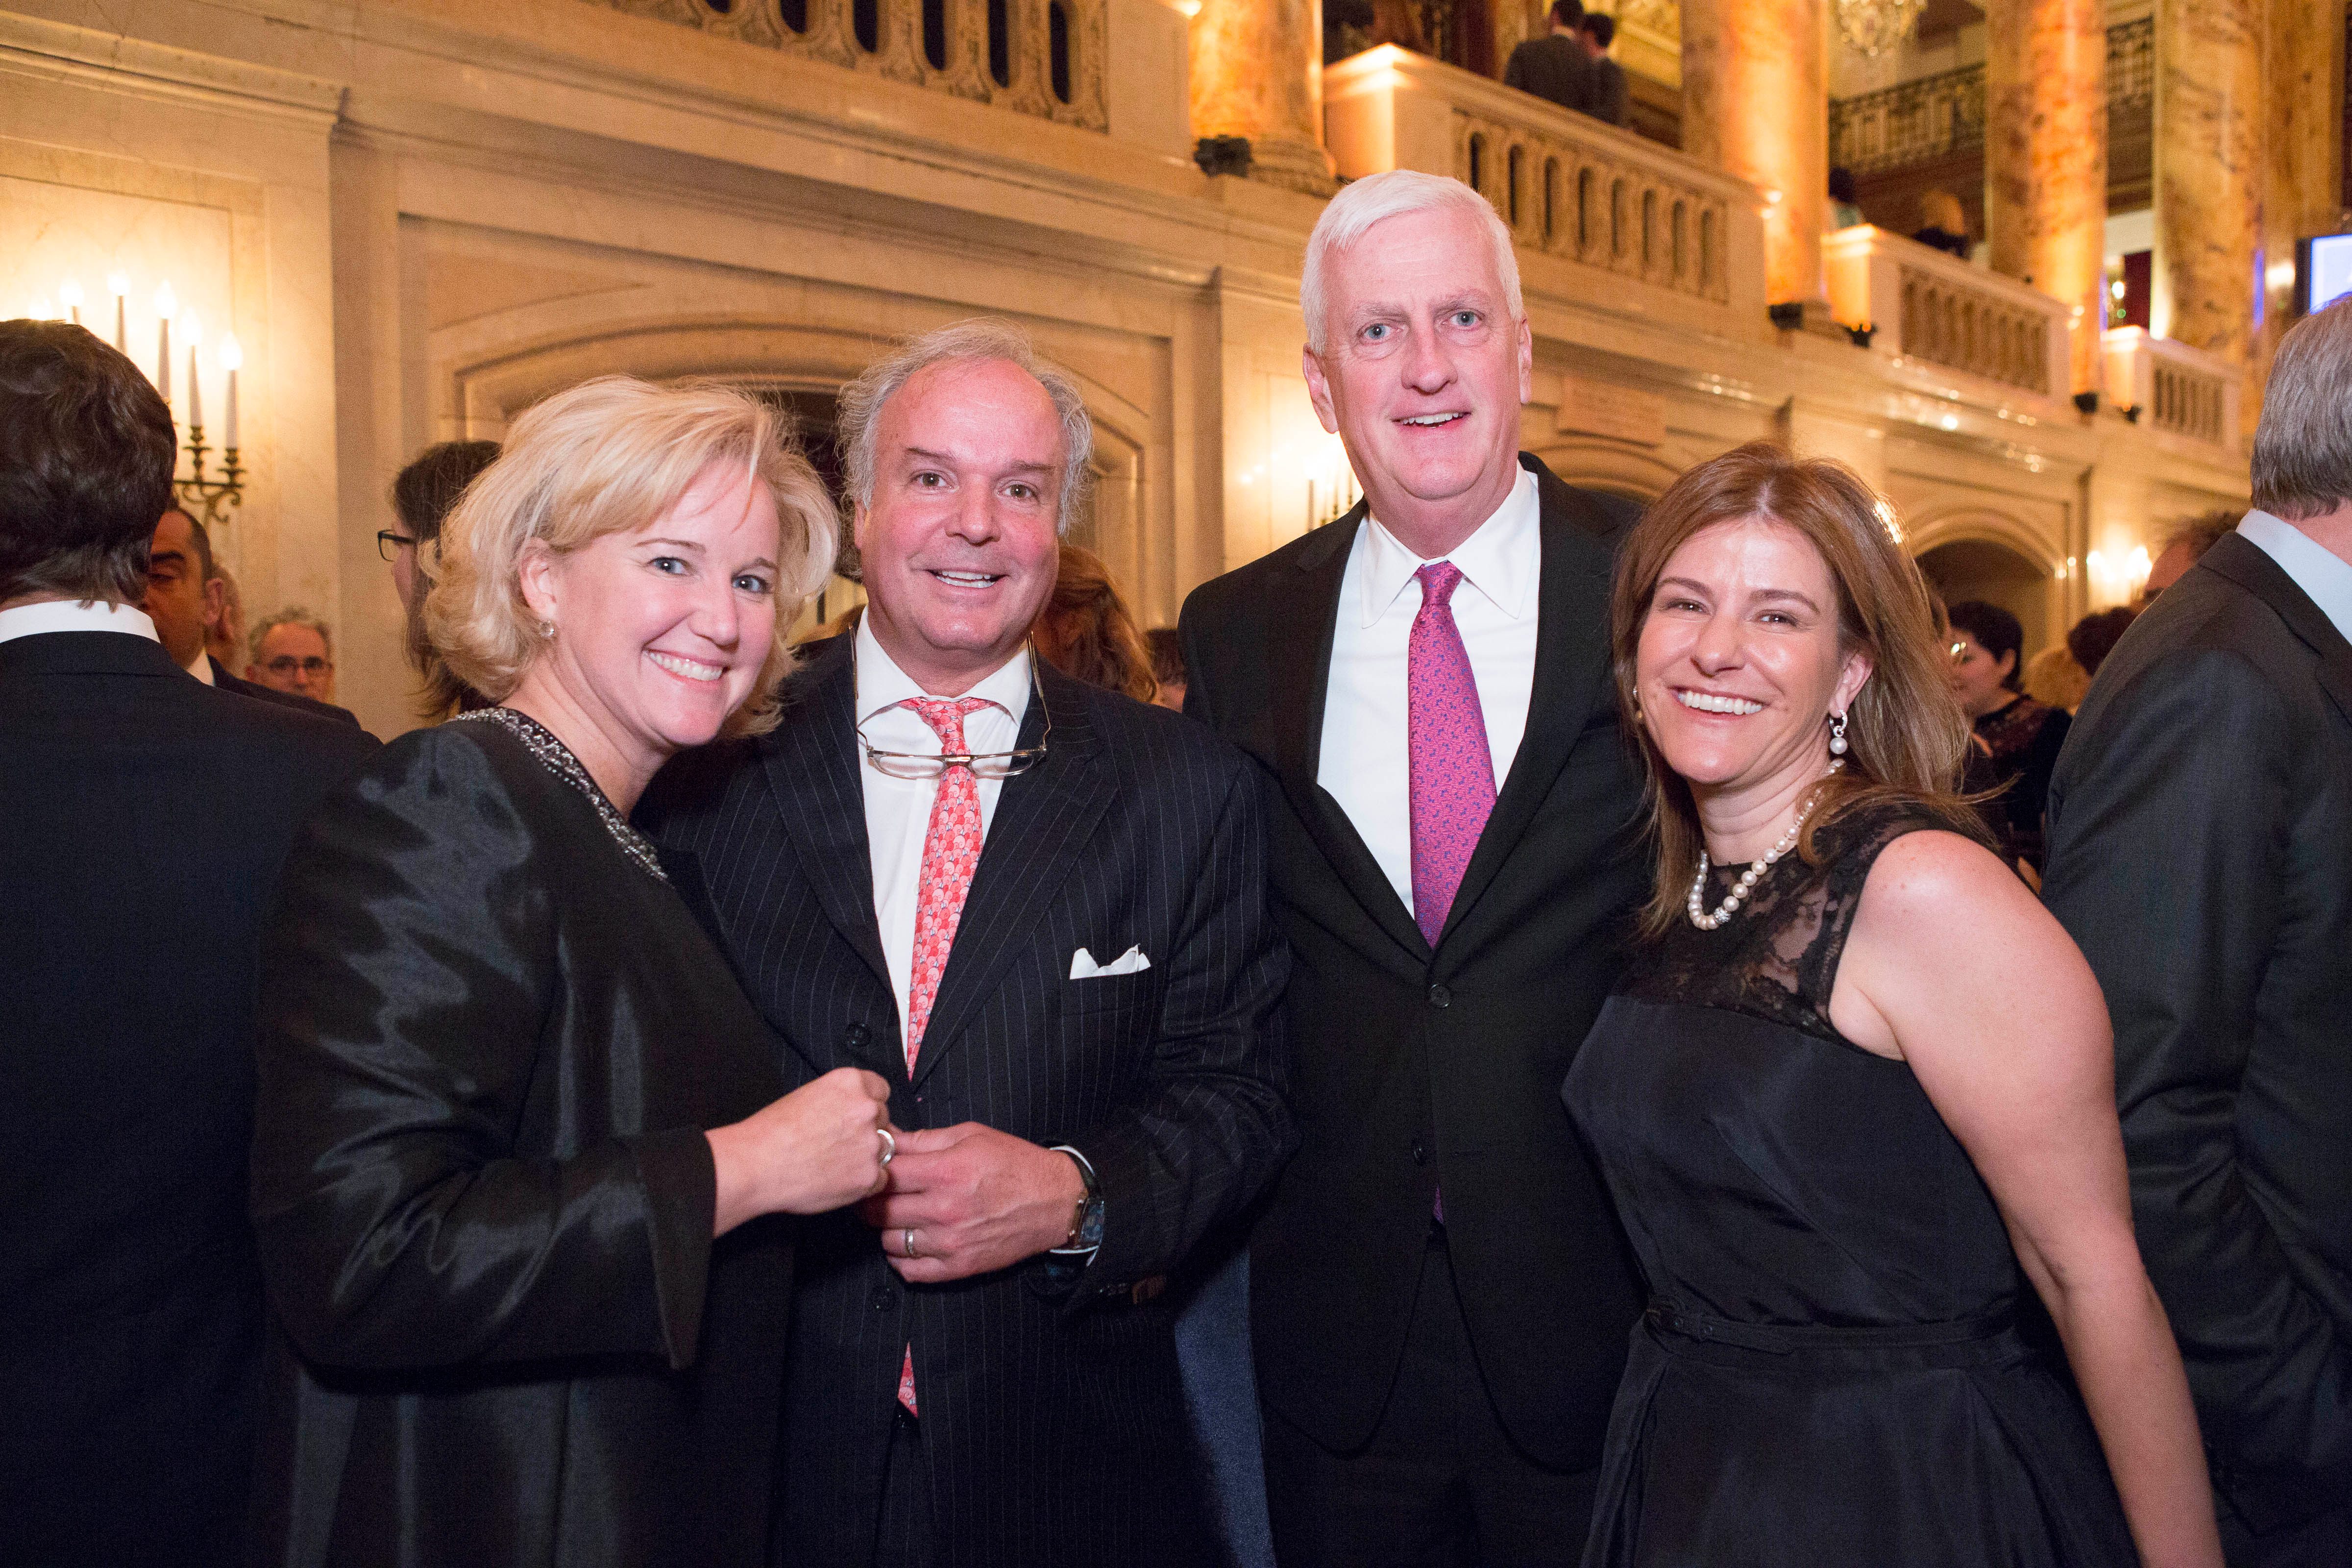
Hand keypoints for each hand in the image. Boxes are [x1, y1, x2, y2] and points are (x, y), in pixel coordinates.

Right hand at [707, 1067, 893, 1235]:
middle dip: (868, 1131)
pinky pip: (881, 1179)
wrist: (756, 1164)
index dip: (868, 1105)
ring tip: (834, 1165)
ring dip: (866, 1157)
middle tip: (840, 1145)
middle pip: (884, 1119)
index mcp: (851, 1083)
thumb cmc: (772, 1132)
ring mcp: (871, 1143)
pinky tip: (838, 1181)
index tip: (856, 1117)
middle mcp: (867, 1109)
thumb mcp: (809, 1096)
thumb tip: (857, 1114)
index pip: (881, 1090)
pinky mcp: (869, 1176)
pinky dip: (864, 1183)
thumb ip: (841, 1101)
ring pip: (884, 1150)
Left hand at [858, 1123, 1087, 1282]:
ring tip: (894, 1216)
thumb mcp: (971, 1135)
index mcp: (946, 1171)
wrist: (1055, 1200)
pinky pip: (910, 1271)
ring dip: (884, 1229)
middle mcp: (944, 1209)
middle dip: (870, 1199)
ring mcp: (950, 1242)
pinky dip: (900, 1259)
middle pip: (880, 1210)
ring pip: (889, 1242)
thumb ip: (925, 1139)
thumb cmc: (1014, 1163)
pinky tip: (907, 1243)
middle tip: (873, 1192)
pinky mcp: (959, 1267)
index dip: (872, 1169)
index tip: (872, 1167)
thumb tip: (888, 1140)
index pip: (885, 1174)